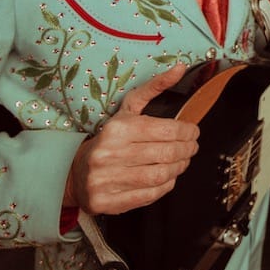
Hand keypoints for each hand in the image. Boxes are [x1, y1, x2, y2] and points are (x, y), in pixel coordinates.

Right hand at [63, 63, 199, 215]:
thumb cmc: (109, 138)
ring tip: (182, 161)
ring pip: (159, 175)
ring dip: (179, 168)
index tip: (193, 132)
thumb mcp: (128, 109)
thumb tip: (180, 67)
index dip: (187, 131)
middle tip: (192, 147)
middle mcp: (109, 154)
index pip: (164, 129)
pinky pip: (149, 195)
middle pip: (165, 153)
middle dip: (186, 150)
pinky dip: (166, 186)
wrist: (75, 172)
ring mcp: (106, 180)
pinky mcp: (107, 202)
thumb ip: (154, 88)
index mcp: (117, 128)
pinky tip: (168, 177)